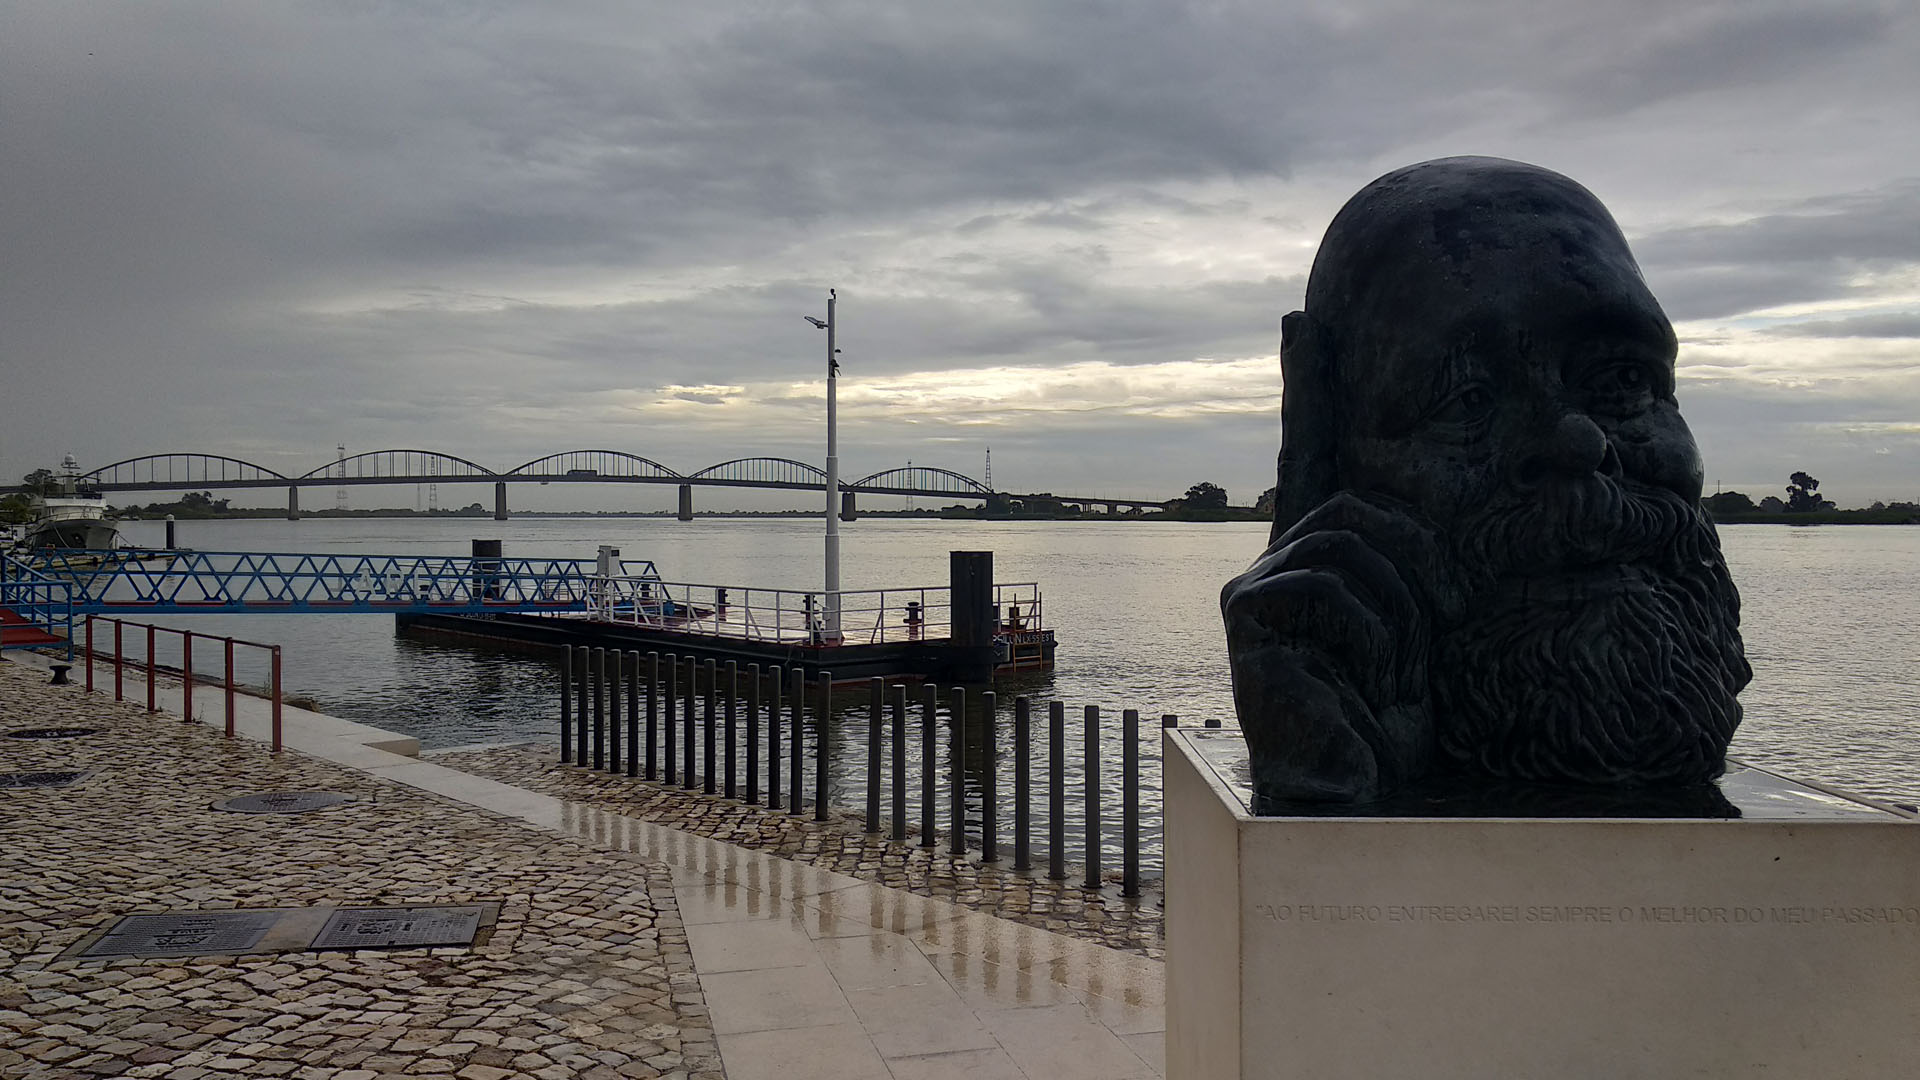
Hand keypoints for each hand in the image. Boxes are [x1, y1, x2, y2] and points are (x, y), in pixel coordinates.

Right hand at [1221, 493, 1449, 802]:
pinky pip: (1317, 584)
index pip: (1353, 508)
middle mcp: (1269, 573)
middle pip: (1346, 516)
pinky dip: (1366, 627)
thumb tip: (1423, 521)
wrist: (1342, 783)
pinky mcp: (1243, 616)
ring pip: (1336, 545)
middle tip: (1449, 613)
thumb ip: (1397, 574)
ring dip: (1392, 602)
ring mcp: (1250, 591)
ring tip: (1404, 666)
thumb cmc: (1377, 718)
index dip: (1411, 532)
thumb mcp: (1402, 632)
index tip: (1455, 595)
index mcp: (1303, 572)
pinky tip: (1380, 679)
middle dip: (1410, 559)